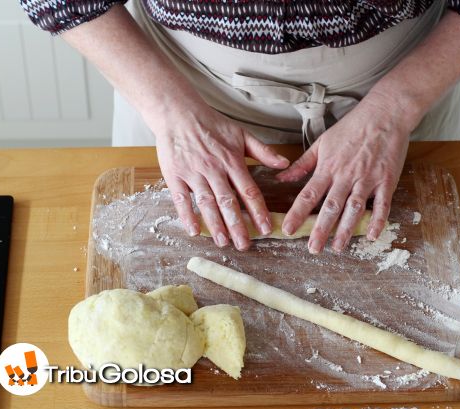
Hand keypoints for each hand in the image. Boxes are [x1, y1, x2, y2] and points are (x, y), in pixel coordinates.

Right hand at [155, 98, 289, 250]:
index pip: (248, 190)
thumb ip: (263, 151)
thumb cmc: (211, 124)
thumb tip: (285, 163)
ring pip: (207, 203)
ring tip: (223, 242)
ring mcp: (193, 173)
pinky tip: (194, 230)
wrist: (178, 112)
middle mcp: (214, 169)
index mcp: (232, 161)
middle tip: (244, 245)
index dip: (258, 211)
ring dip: (215, 224)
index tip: (265, 228)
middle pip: (228, 202)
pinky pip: (181, 199)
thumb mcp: (241, 134)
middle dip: (237, 225)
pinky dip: (187, 215)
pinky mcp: (174, 175)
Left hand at [276, 93, 410, 253]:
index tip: (288, 229)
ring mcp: (367, 179)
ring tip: (337, 247)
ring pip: (354, 209)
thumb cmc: (351, 128)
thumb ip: (302, 164)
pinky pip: (382, 205)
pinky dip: (377, 221)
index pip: (308, 194)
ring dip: (345, 230)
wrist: (384, 115)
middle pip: (330, 207)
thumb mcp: (322, 143)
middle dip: (321, 230)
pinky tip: (371, 236)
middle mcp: (346, 176)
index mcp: (328, 167)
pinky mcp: (386, 181)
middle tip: (313, 248)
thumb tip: (281, 177)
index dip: (297, 213)